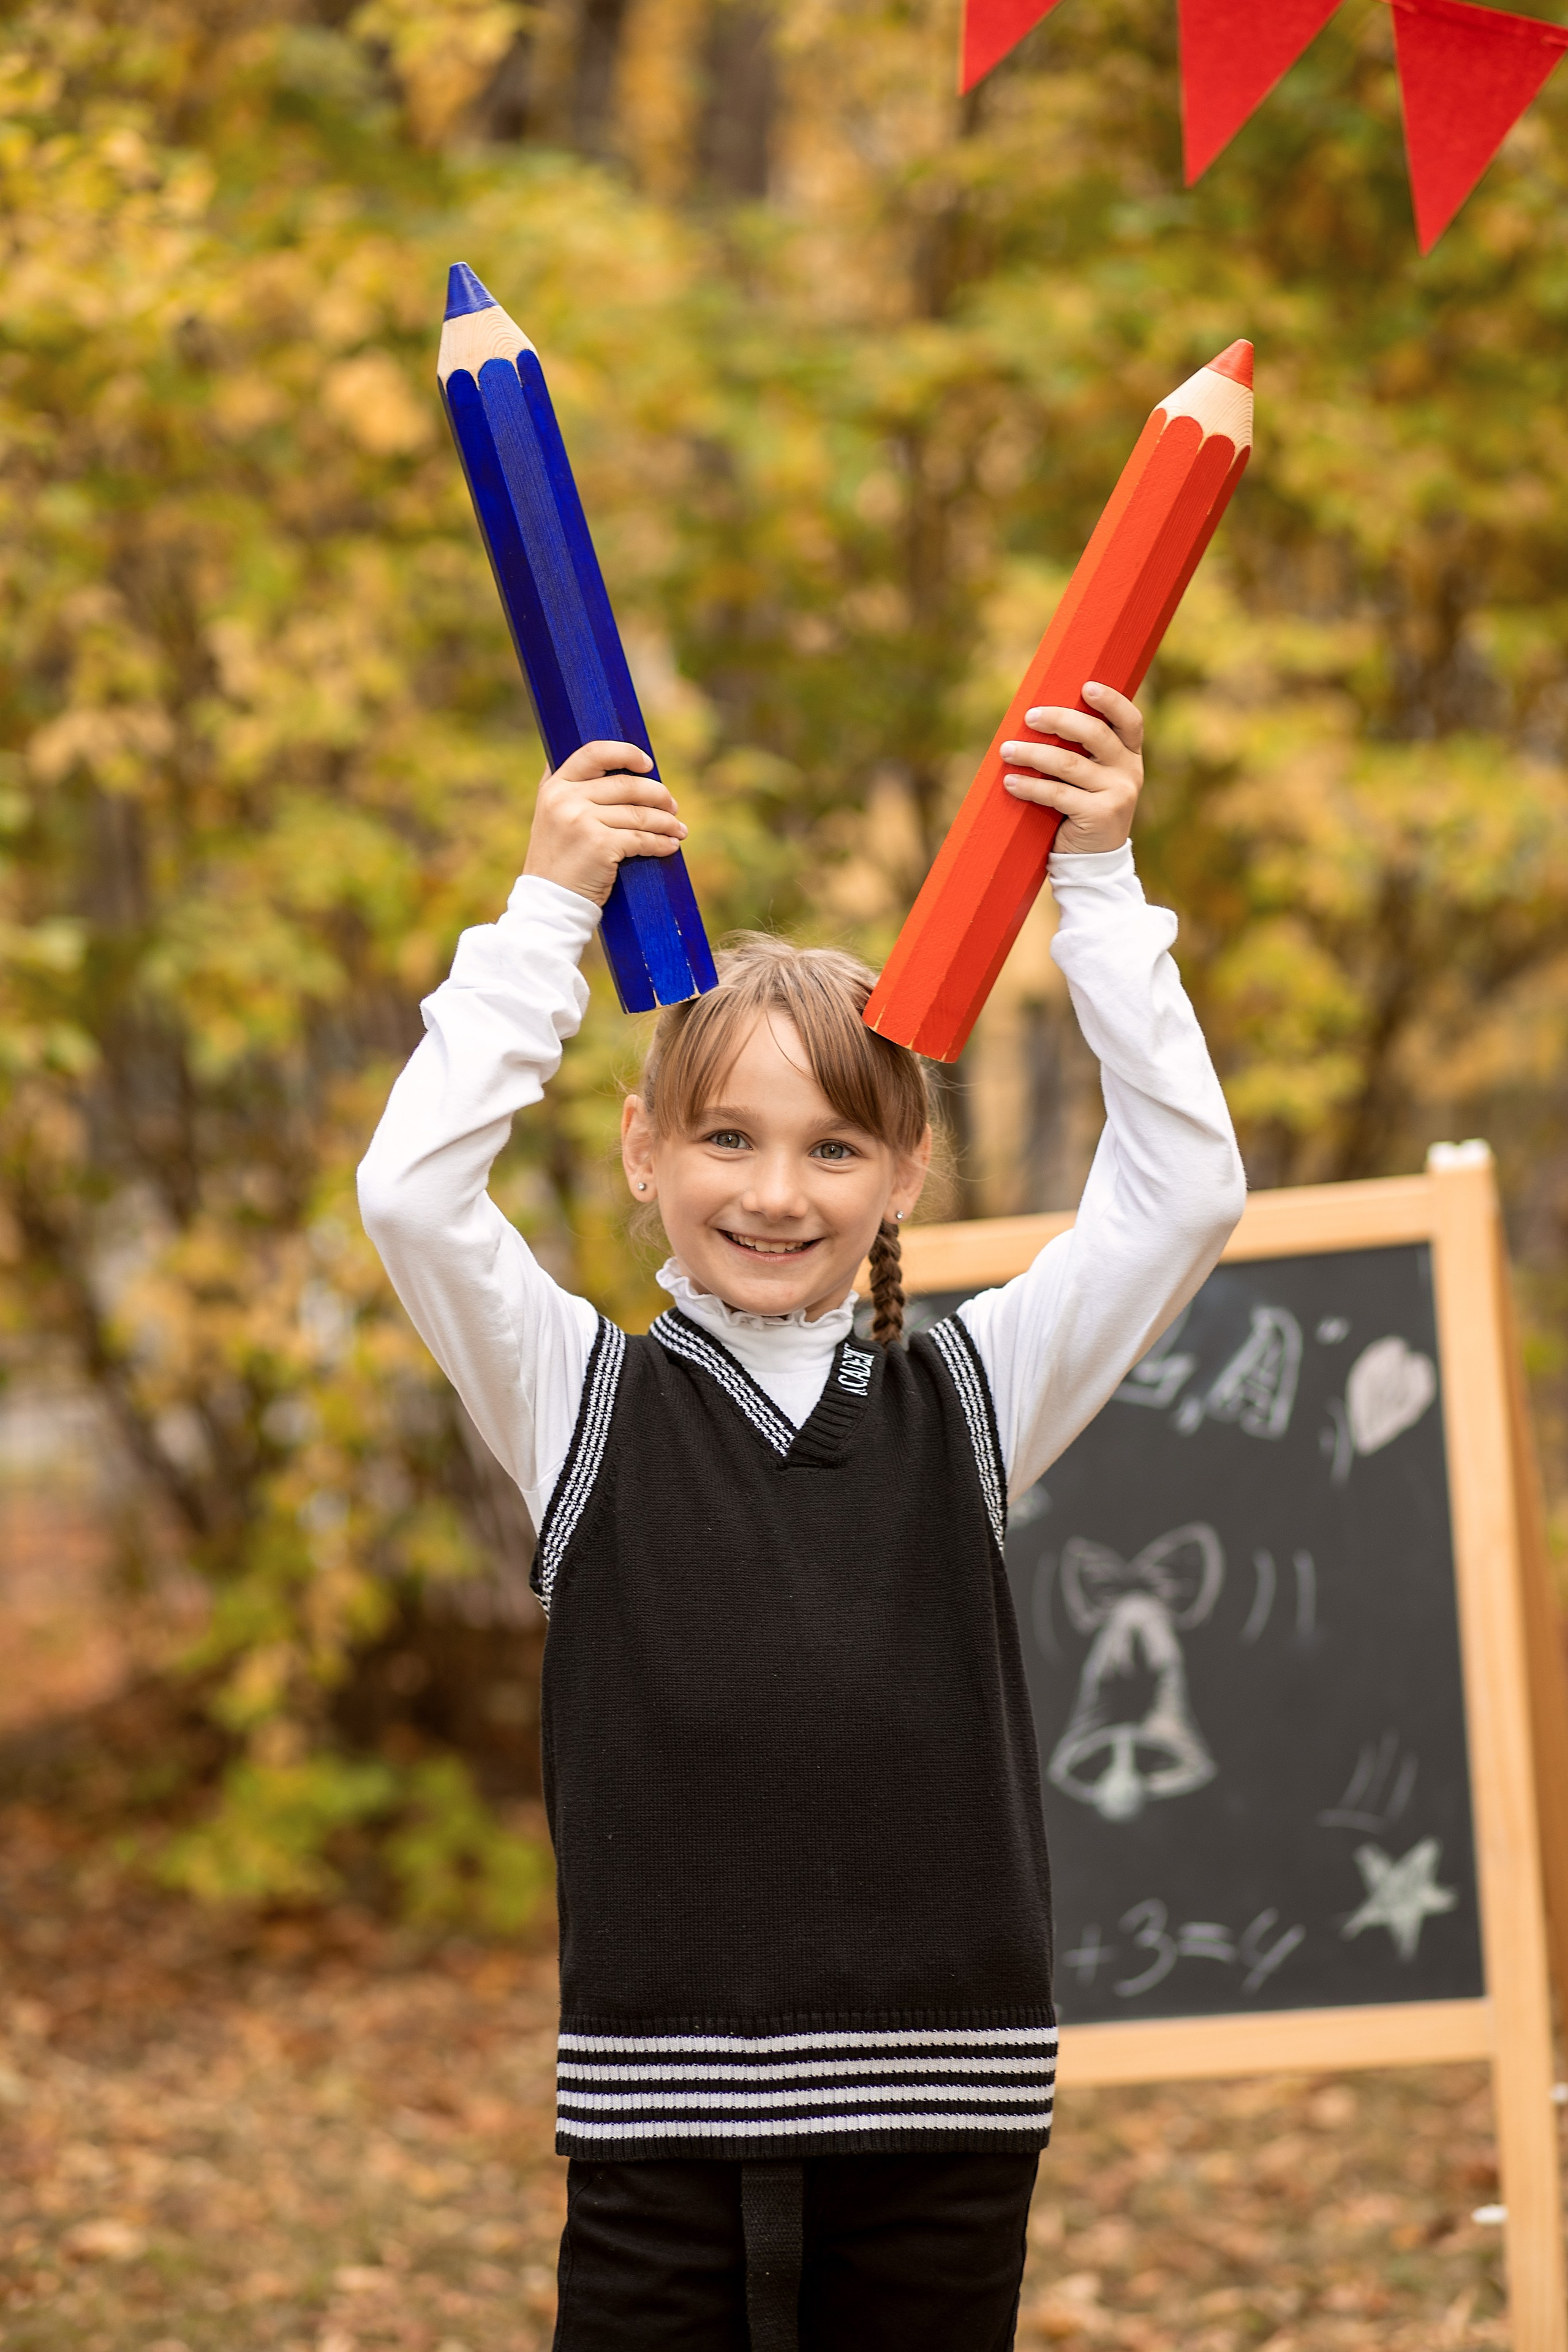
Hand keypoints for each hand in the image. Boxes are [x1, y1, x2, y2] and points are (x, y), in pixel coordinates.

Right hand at [523, 741, 686, 906]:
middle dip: (657, 794)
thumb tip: (610, 762)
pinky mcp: (600, 845)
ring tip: (679, 830)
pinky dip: (661, 843)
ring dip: (666, 822)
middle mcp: (566, 799)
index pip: (594, 753)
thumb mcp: (551, 817)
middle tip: (673, 806)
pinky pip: (642, 839)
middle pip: (626, 785)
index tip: (648, 764)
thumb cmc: (558, 861)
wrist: (550, 902)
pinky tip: (671, 846)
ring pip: (638, 813)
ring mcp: (582, 821)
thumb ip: (570, 790)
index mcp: (555, 786)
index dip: (626, 753)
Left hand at [999, 682, 1142, 854]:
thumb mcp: (1090, 778)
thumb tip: (1036, 719)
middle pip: (1095, 734)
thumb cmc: (1080, 810)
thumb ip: (1080, 752)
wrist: (1091, 861)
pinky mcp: (1099, 815)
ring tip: (1006, 750)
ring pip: (1069, 764)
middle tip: (1029, 717)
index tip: (1085, 686)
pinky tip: (1010, 782)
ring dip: (1032, 754)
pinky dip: (1030, 786)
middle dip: (1059, 720)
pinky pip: (1057, 794)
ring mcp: (1118, 794)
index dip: (1111, 700)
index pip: (1129, 720)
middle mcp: (1129, 772)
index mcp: (1129, 755)